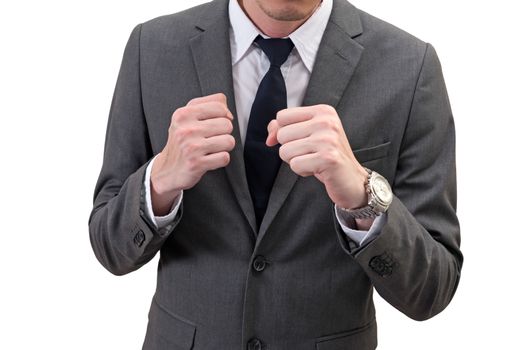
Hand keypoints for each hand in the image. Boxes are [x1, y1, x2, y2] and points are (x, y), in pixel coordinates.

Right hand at [151, 93, 234, 214]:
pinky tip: (209, 159)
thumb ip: (208, 105)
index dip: (223, 115)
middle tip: (211, 139)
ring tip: (211, 149)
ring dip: (224, 147)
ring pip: (229, 141)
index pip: (219, 105)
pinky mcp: (196, 163)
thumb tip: (229, 114)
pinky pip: (225, 157)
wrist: (166, 170)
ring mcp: (191, 147)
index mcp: (183, 114)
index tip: (215, 123)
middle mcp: (186, 129)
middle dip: (224, 133)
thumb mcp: (187, 118)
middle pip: (227, 124)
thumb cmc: (182, 141)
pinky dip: (221, 160)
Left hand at [266, 104, 368, 210]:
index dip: (282, 132)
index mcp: (323, 111)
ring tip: (314, 161)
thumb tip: (269, 135)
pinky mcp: (328, 158)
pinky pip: (295, 165)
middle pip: (282, 134)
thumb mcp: (308, 135)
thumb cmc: (327, 156)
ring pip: (285, 151)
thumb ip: (286, 128)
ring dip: (296, 161)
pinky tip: (317, 169)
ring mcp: (328, 139)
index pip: (282, 116)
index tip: (297, 141)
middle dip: (290, 149)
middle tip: (310, 153)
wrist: (352, 179)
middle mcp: (326, 122)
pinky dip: (302, 171)